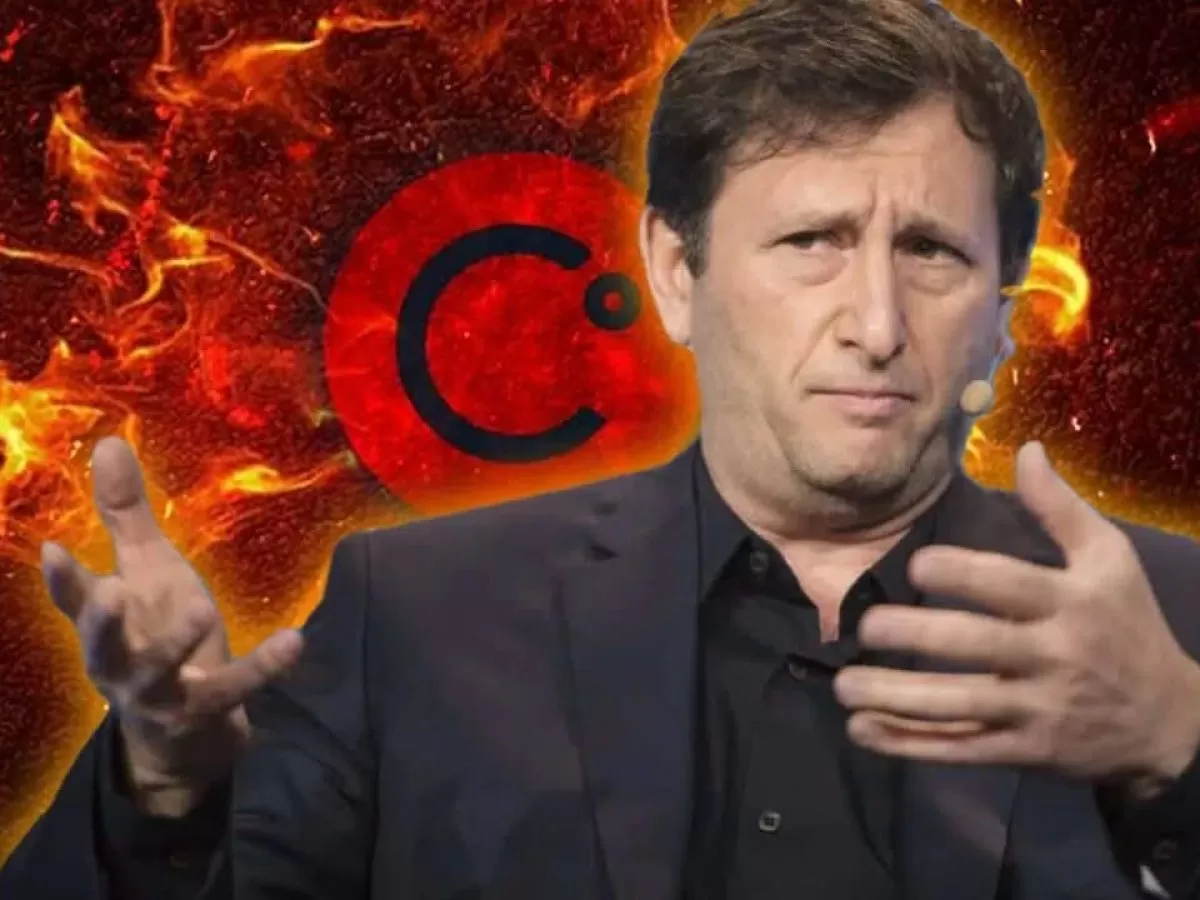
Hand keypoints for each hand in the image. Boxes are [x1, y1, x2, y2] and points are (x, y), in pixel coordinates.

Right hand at [41, 437, 303, 814]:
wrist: (185, 732)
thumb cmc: (158, 635)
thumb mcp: (147, 574)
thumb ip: (126, 515)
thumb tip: (108, 442)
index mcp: (107, 624)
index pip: (75, 602)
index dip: (63, 581)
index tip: (53, 550)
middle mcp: (121, 662)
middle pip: (101, 646)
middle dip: (101, 622)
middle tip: (110, 592)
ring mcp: (159, 692)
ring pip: (156, 672)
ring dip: (174, 644)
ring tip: (201, 611)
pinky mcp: (202, 711)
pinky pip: (233, 688)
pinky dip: (263, 667)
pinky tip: (295, 641)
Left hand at [833, 442, 1199, 797]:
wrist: (1168, 721)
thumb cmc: (1126, 627)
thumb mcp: (1110, 561)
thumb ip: (1061, 508)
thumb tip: (1026, 449)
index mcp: (1069, 602)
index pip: (1007, 584)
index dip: (959, 573)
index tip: (915, 566)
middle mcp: (1053, 656)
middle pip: (974, 645)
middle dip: (913, 636)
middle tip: (865, 628)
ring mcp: (1037, 709)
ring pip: (959, 704)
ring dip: (896, 697)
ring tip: (845, 686)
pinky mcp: (1025, 753)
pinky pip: (961, 748)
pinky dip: (910, 744)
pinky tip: (862, 731)